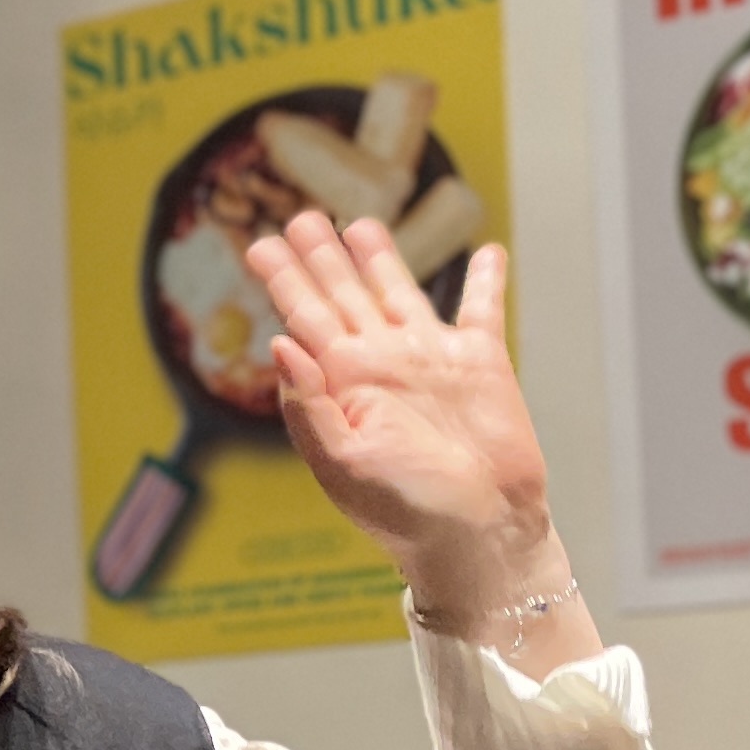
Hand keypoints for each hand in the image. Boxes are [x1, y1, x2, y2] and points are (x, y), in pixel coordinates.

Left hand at [246, 213, 557, 603]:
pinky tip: (488, 252)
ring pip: (399, 290)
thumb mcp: (343, 464)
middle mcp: (381, 362)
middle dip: (320, 256)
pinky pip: (481, 309)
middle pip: (342, 293)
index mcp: (342, 384)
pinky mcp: (481, 362)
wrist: (480, 532)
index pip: (304, 317)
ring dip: (380, 257)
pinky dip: (486, 279)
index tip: (261, 244)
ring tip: (359, 223)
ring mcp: (430, 359)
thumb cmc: (407, 511)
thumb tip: (280, 343)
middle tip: (299, 218)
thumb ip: (309, 407)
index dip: (283, 278)